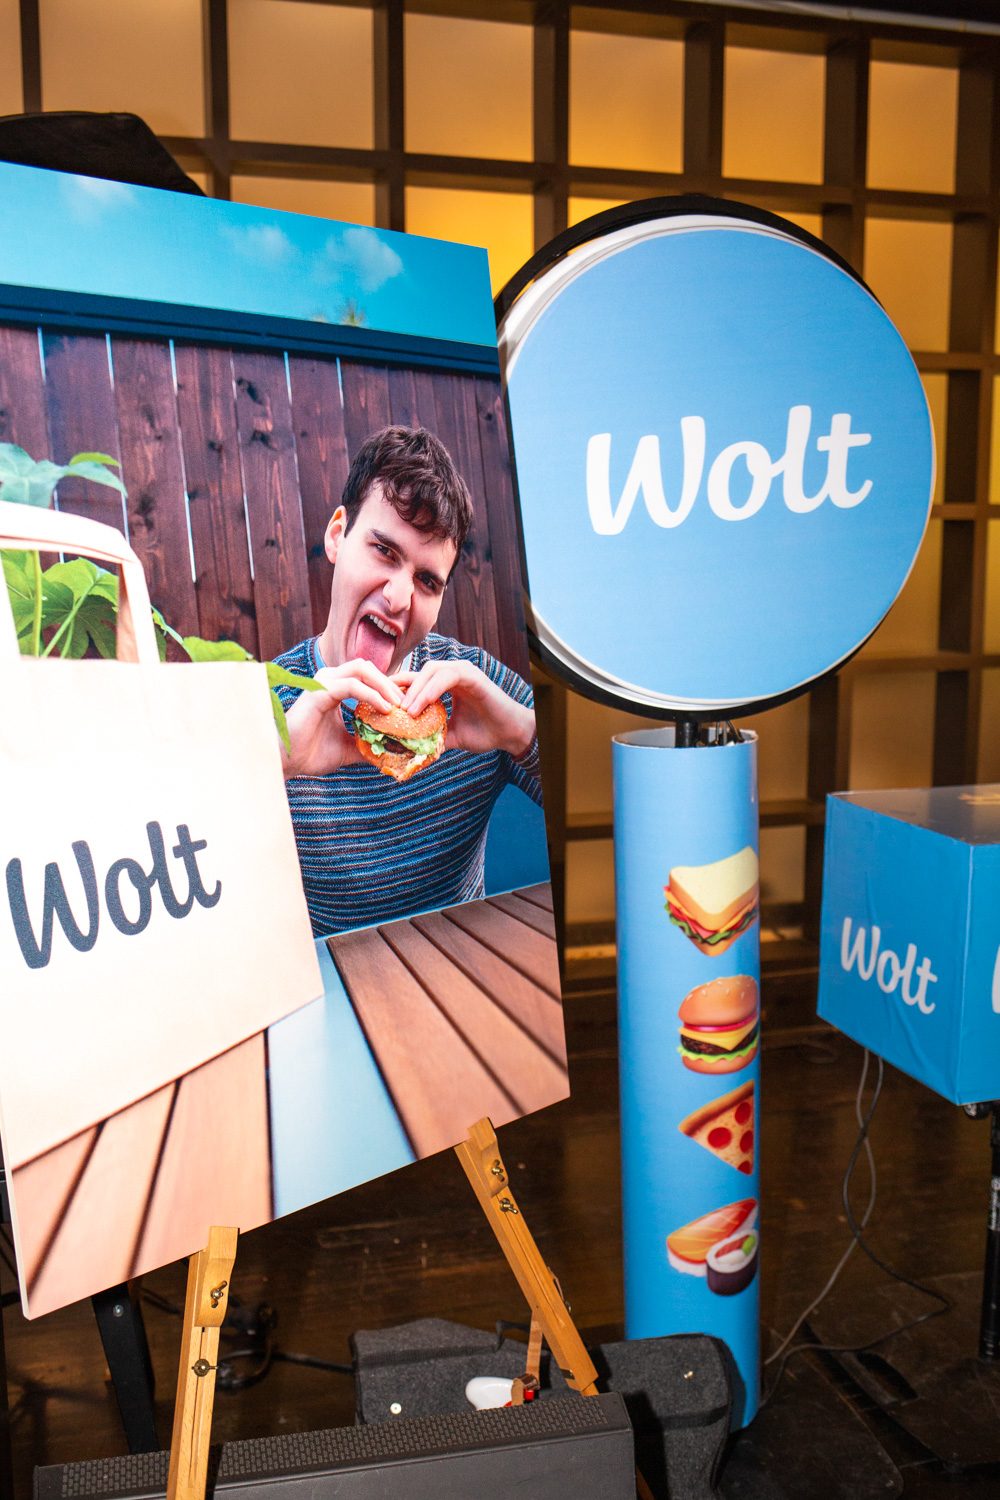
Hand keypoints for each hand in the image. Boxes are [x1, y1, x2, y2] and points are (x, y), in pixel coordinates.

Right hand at [281, 659, 403, 777]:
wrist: (287, 762)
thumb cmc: (312, 753)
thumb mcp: (349, 747)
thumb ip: (368, 742)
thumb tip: (393, 749)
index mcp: (335, 687)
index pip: (367, 675)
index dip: (389, 685)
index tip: (406, 703)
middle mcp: (328, 679)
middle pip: (367, 667)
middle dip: (390, 683)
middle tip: (406, 703)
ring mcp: (322, 683)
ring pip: (362, 669)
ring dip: (384, 685)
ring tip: (398, 705)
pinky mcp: (319, 692)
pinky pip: (351, 685)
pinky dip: (371, 695)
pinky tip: (385, 709)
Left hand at [396, 659, 534, 758]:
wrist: (510, 735)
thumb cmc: (484, 733)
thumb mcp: (451, 735)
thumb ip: (432, 736)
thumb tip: (409, 749)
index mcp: (446, 683)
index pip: (416, 680)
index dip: (398, 690)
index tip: (382, 706)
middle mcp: (453, 673)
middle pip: (419, 672)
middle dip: (402, 688)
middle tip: (389, 709)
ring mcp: (463, 671)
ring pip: (431, 670)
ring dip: (416, 690)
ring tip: (405, 710)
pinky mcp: (472, 676)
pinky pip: (447, 676)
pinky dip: (432, 689)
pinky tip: (421, 705)